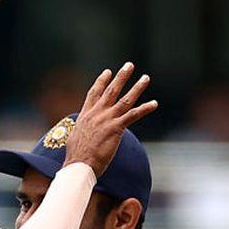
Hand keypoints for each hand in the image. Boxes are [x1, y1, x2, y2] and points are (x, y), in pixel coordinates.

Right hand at [63, 63, 157, 177]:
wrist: (79, 164)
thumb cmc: (76, 157)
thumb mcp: (75, 139)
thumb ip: (81, 132)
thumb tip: (79, 135)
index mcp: (86, 115)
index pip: (94, 93)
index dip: (101, 81)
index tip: (108, 71)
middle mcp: (96, 113)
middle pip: (111, 90)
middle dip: (121, 77)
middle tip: (129, 65)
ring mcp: (107, 119)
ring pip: (125, 99)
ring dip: (137, 87)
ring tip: (146, 78)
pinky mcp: (116, 128)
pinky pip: (133, 115)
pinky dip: (145, 108)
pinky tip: (154, 103)